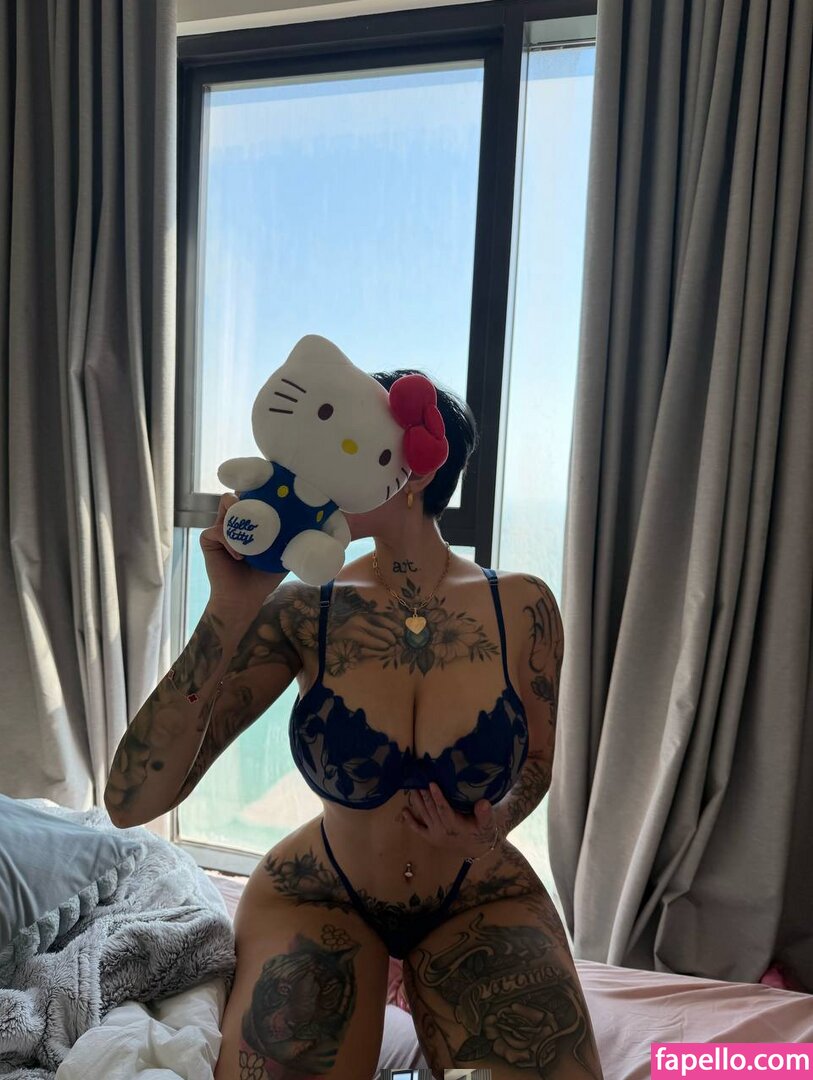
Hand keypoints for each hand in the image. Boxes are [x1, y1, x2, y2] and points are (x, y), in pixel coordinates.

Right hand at [201, 493, 286, 612]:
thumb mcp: (281, 554)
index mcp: (251, 522)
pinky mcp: (209, 540)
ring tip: (251, 533)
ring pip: (226, 503)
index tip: (275, 492)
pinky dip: (230, 542)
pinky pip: (217, 530)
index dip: (262, 490)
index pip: (254, 496)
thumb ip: (290, 538)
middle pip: (241, 493)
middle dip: (250, 495)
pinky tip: (239, 556)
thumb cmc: (263, 577)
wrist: (244, 599)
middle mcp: (235, 521)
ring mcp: (220, 528)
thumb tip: (313, 523)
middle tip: (263, 507)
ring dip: (239, 513)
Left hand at [396, 782, 503, 859]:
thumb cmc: (481, 831)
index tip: (431, 784)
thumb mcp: (487, 823)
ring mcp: (435, 834)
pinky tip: (403, 811)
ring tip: (412, 788)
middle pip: (431, 810)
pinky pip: (418, 829)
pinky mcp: (430, 837)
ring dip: (417, 802)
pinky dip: (410, 821)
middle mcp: (442, 830)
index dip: (438, 797)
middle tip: (418, 780)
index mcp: (455, 826)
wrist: (475, 849)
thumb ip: (484, 814)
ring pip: (424, 815)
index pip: (444, 810)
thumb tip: (483, 803)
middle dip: (424, 794)